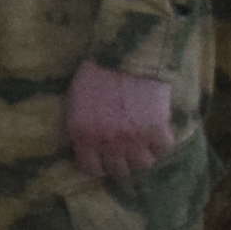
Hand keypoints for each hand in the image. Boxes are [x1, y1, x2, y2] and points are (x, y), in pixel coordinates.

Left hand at [60, 59, 181, 186]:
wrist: (125, 57)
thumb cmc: (95, 76)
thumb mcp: (71, 102)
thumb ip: (69, 128)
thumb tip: (66, 148)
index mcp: (83, 136)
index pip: (92, 169)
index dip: (100, 165)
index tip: (106, 159)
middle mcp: (108, 143)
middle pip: (120, 171)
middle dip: (123, 162)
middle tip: (127, 151)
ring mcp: (134, 139)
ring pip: (143, 165)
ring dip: (144, 155)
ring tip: (143, 142)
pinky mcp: (157, 130)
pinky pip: (164, 150)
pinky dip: (163, 143)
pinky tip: (159, 131)